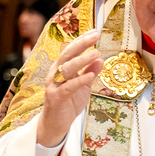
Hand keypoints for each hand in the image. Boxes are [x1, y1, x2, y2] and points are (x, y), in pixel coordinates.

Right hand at [36, 29, 103, 147]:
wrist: (56, 124)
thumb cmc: (69, 102)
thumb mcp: (83, 85)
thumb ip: (90, 72)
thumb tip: (100, 59)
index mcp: (61, 68)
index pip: (71, 50)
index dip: (82, 40)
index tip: (94, 32)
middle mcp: (55, 73)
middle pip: (67, 55)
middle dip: (81, 44)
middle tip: (95, 36)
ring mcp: (54, 85)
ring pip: (67, 69)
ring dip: (82, 60)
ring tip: (96, 54)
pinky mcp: (56, 98)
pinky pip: (68, 87)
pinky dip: (79, 81)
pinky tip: (89, 75)